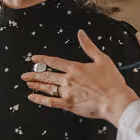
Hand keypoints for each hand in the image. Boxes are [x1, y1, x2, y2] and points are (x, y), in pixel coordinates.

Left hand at [22, 30, 138, 125]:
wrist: (115, 100)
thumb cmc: (111, 82)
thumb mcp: (102, 59)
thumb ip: (89, 46)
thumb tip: (81, 34)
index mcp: (75, 68)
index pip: (54, 61)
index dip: (42, 59)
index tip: (34, 58)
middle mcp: (68, 80)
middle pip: (47, 75)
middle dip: (34, 74)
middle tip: (25, 74)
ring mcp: (67, 93)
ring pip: (47, 87)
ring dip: (36, 85)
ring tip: (28, 83)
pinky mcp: (69, 105)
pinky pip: (50, 102)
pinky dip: (40, 100)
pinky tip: (33, 98)